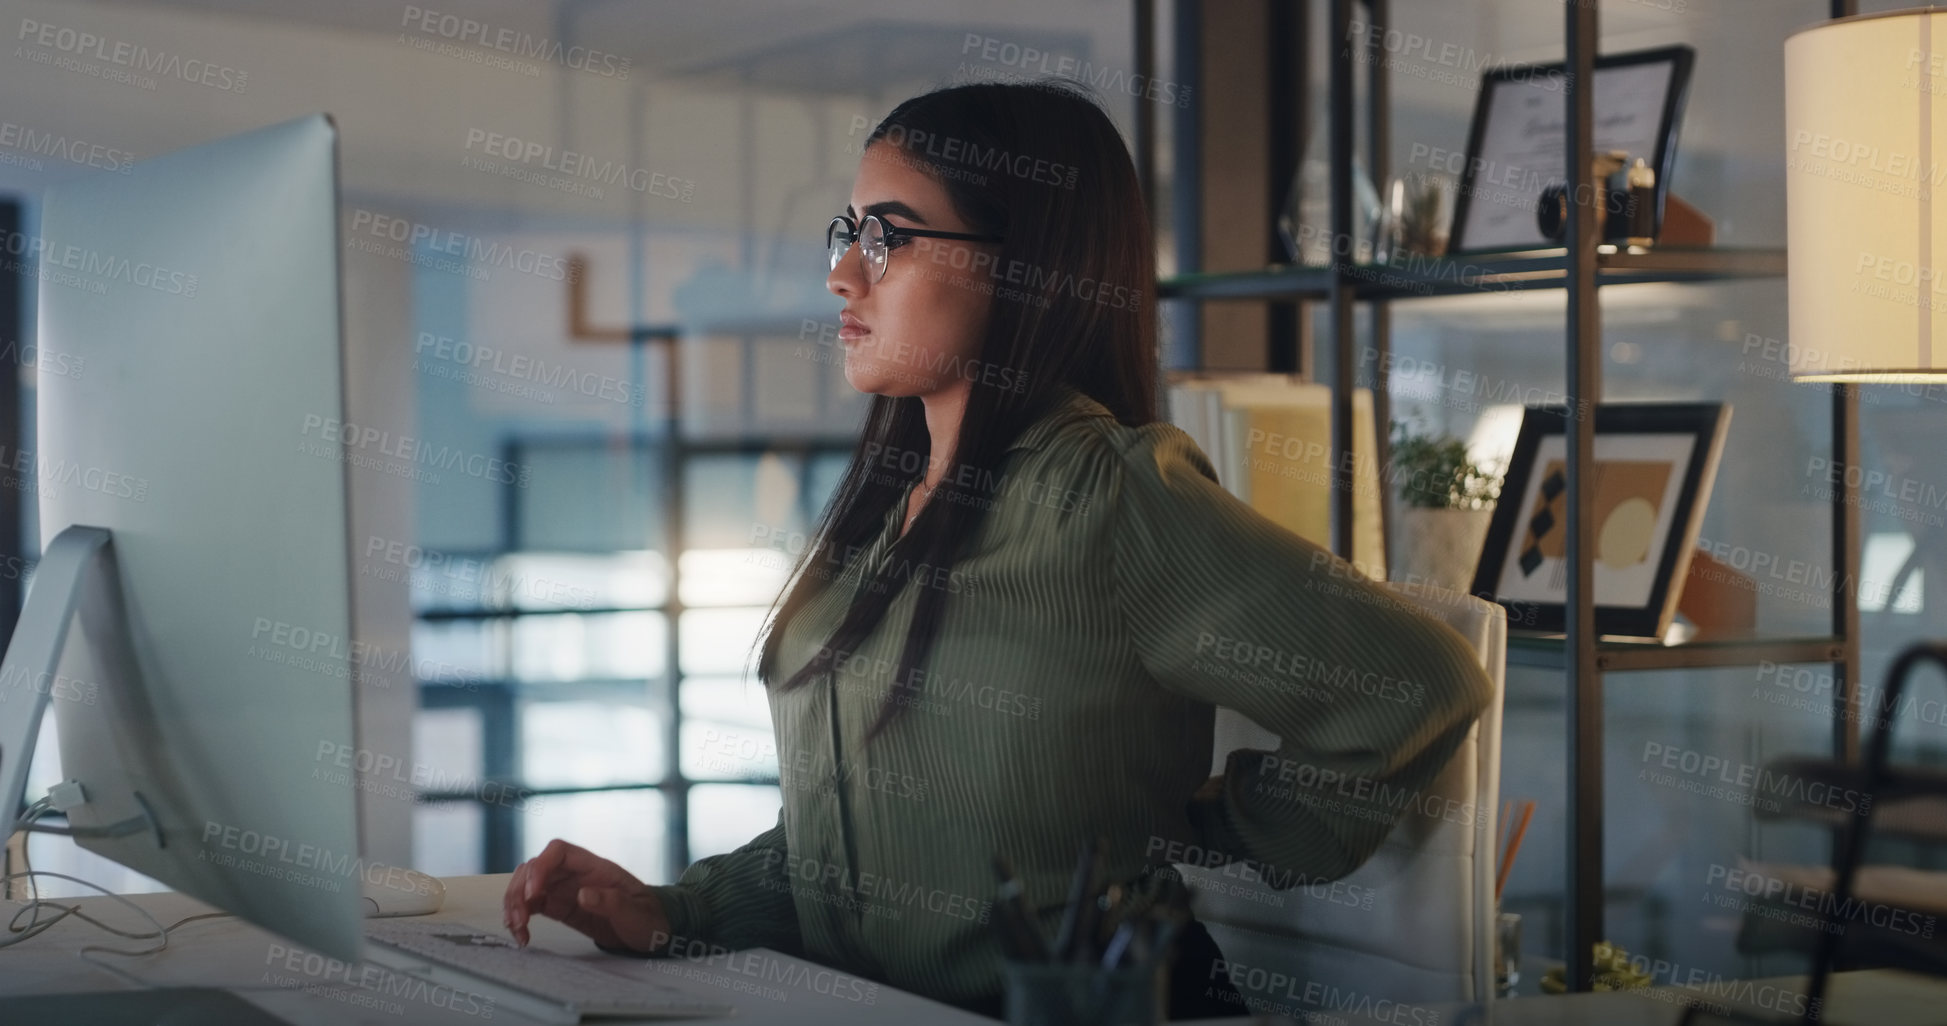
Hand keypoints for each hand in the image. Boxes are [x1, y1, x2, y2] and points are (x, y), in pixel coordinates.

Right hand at [504, 839, 670, 952]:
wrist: (650, 932)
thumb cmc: (648, 917)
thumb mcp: (637, 913)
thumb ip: (613, 902)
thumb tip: (583, 894)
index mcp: (595, 867)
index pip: (559, 851)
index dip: (541, 867)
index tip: (533, 893)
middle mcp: (575, 874)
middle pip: (534, 868)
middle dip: (520, 890)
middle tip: (520, 919)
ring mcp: (564, 889)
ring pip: (526, 885)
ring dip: (514, 904)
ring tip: (518, 930)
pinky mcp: (558, 906)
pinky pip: (530, 904)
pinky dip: (519, 917)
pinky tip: (521, 934)